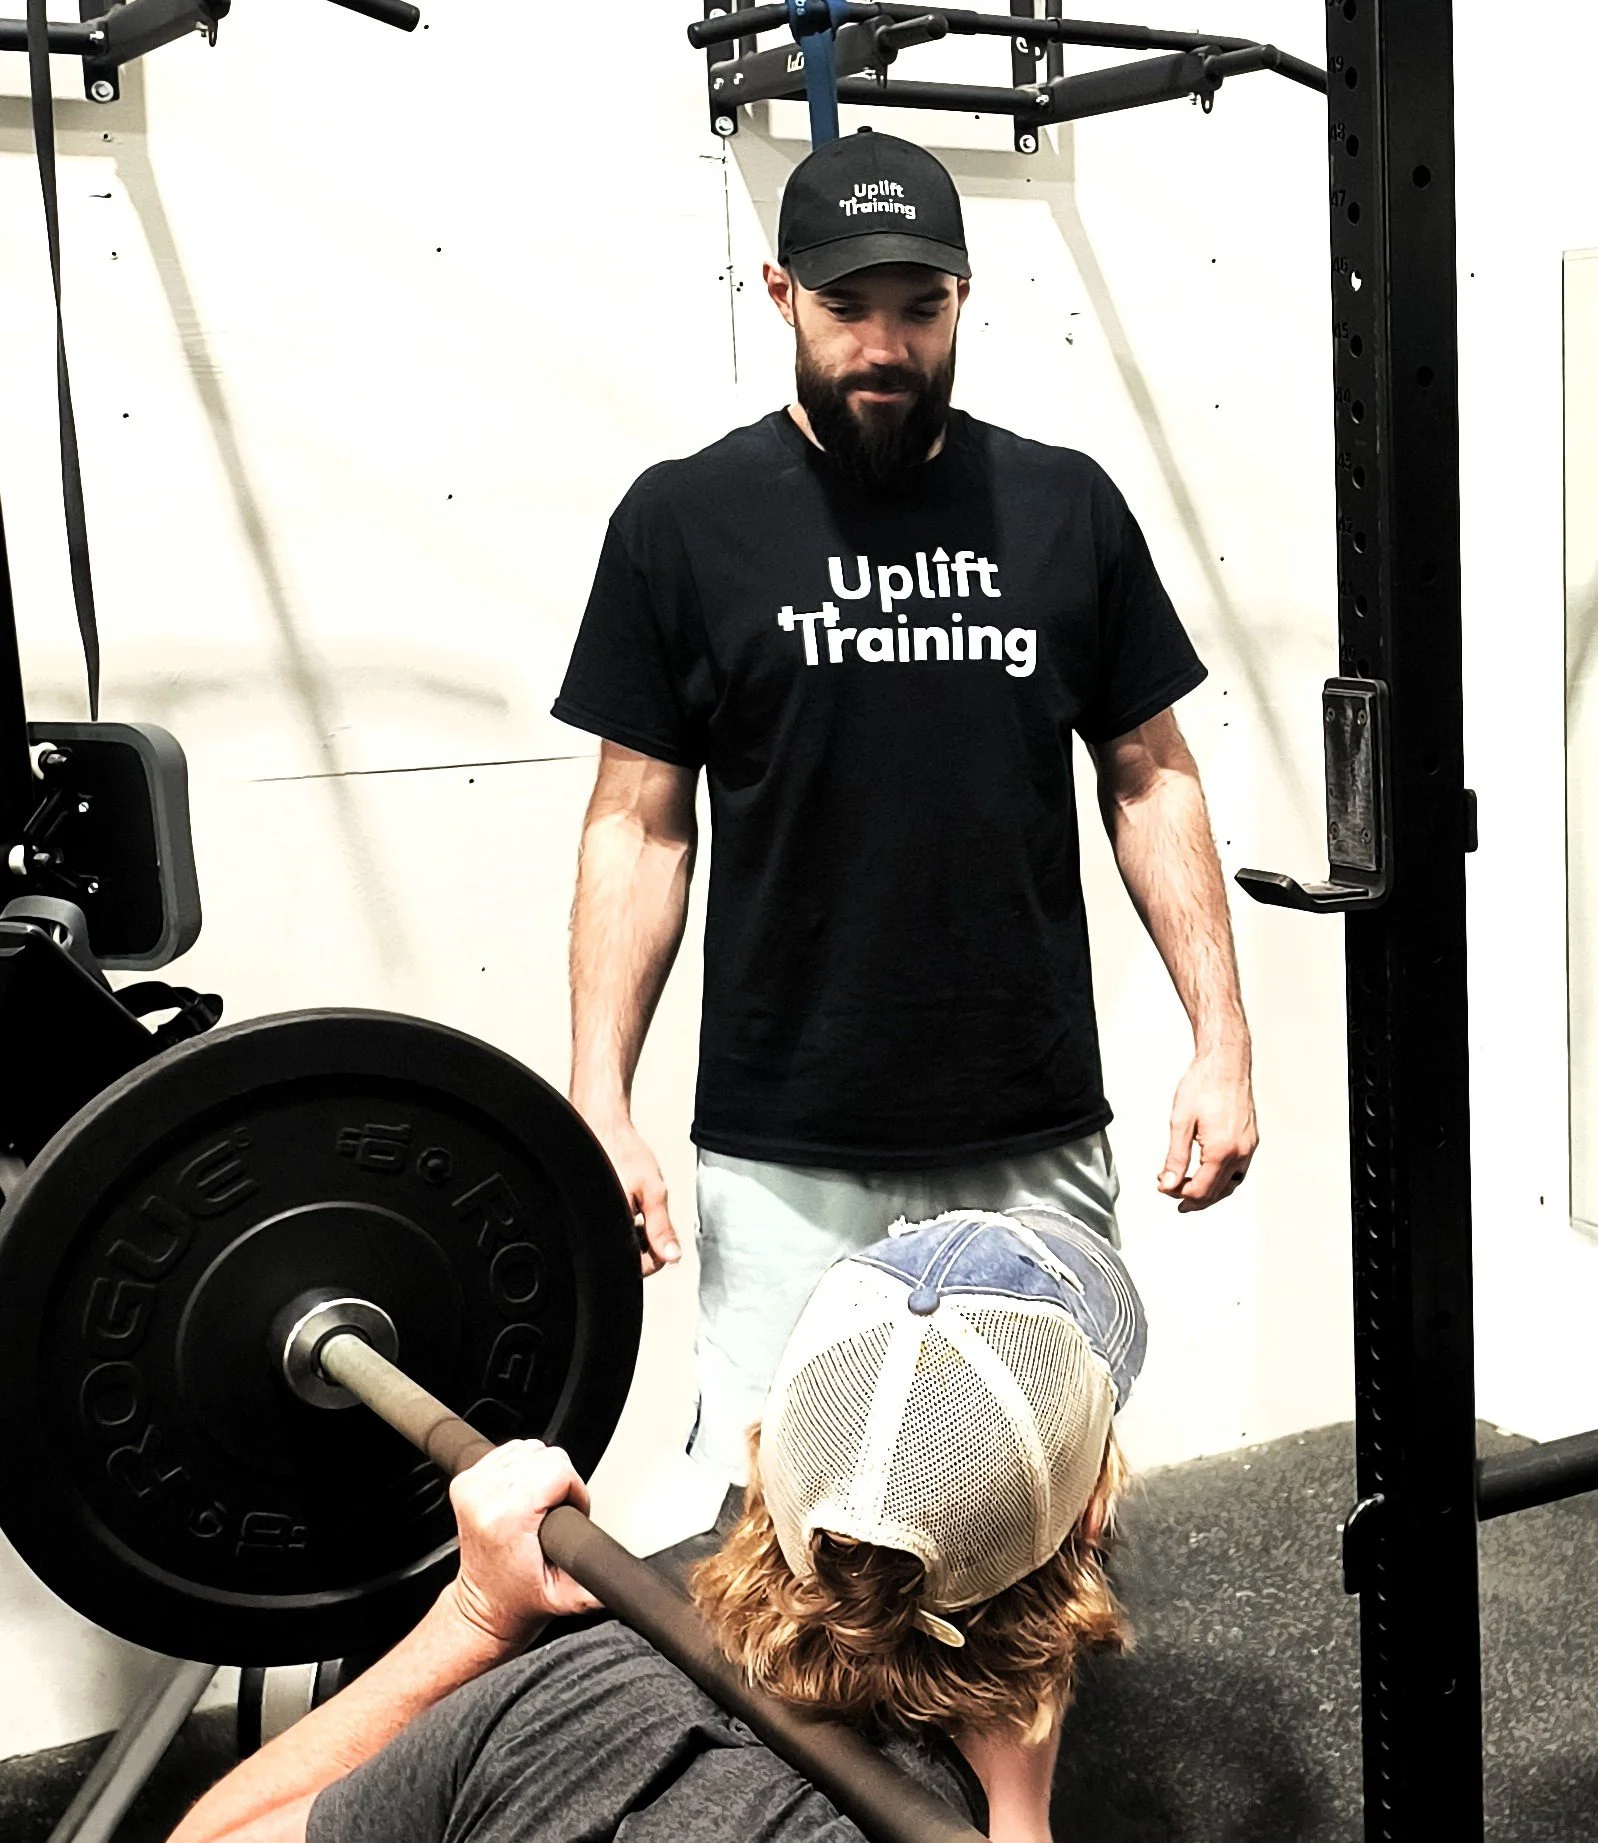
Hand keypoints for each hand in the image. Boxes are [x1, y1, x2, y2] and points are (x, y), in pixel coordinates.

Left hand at [447, 1441, 600, 1648]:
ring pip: (528, 1449)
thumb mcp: (568, 1598)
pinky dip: (522, 1470)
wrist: (483, 1608)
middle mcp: (483, 1497)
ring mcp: (471, 1487)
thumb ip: (599, 1583)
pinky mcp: (465, 1482)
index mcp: (506, 1518)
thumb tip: (626, 1571)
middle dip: (559, 1482)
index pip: (557, 1468)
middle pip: (545, 1454)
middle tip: (555, 1515)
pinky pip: (508, 1453)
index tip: (570, 1514)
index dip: (574, 1490)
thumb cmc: (518, 1601)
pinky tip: (522, 1497)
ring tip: (538, 1506)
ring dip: (539, 1473)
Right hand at [583, 1111, 680, 1275]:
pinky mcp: (590, 1211)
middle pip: (628, 1256)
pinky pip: (611, 1227)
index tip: (662, 1238)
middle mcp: (596, 1229)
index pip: (638, 1268)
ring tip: (636, 1202)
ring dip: (634, 1230)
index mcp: (610, 1228)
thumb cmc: (621, 1151)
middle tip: (648, 1213)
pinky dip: (623, 1219)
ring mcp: (592, 1220)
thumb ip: (662, 1226)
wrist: (599, 1126)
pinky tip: (625, 1200)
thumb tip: (673, 1256)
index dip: (656, 1256)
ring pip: (621, 1242)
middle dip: (644, 1242)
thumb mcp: (652, 1189)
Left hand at [1158, 1047, 1257, 1211]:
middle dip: (1192, 1197)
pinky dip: (1224, 1180)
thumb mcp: (1180, 1122)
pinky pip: (1239, 1171)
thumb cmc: (1203, 1085)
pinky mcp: (1251, 1140)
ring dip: (1210, 1193)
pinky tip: (1211, 1176)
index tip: (1162, 1185)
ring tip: (1190, 1193)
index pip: (1199, 1189)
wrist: (1225, 1063)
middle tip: (1173, 1196)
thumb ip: (1174, 1157)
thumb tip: (1167, 1184)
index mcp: (1221, 1150)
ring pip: (1231, 1184)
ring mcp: (1249, 1147)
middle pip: (1216, 1192)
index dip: (1177, 1193)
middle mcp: (1240, 1152)